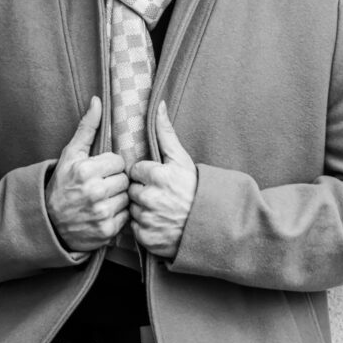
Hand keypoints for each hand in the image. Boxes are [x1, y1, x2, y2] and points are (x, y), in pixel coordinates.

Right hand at [45, 96, 129, 251]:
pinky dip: (119, 215)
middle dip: (116, 181)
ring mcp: (100, 213)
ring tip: (103, 199)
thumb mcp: (70, 155)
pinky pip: (127, 216)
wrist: (48, 224)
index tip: (100, 171)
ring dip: (119, 198)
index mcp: (85, 171)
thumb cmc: (62, 185)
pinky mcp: (107, 231)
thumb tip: (98, 100)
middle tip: (102, 186)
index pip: (119, 161)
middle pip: (125, 179)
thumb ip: (87, 127)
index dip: (111, 165)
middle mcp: (94, 192)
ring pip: (128, 197)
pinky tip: (105, 213)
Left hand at [129, 101, 197, 258]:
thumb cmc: (194, 188)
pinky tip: (158, 222)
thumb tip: (157, 104)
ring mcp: (149, 219)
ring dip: (142, 209)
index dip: (147, 174)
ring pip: (132, 209)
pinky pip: (135, 228)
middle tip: (160, 195)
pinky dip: (144, 227)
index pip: (136, 170)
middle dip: (143, 191)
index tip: (159, 179)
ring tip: (160, 209)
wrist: (210, 223)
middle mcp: (151, 198)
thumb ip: (165, 132)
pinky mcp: (147, 238)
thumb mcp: (182, 159)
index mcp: (158, 176)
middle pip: (132, 190)